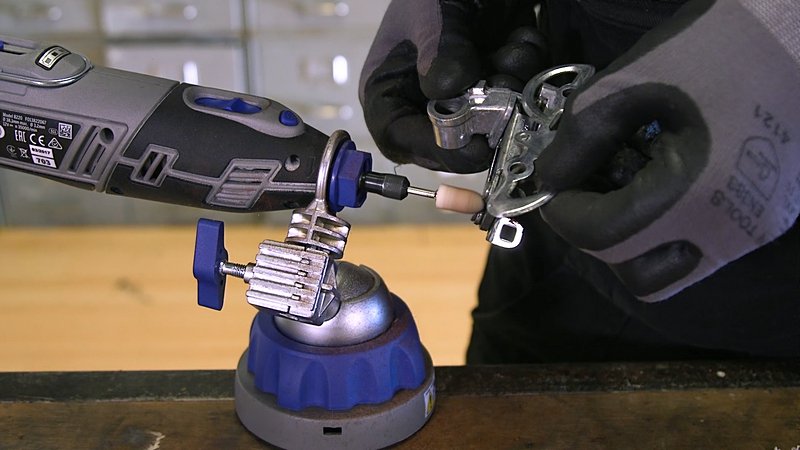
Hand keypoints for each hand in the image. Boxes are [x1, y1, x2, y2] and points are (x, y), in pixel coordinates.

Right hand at [359, 0, 547, 172]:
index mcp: (388, 87)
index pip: (399, 137)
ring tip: (513, 45)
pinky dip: (529, 71)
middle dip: (486, 117)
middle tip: (505, 84)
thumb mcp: (432, 10)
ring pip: (492, 123)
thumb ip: (440, 49)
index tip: (476, 145)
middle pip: (451, 140)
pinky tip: (521, 38)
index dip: (437, 148)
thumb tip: (450, 90)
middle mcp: (421, 99)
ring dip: (513, 87)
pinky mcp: (494, 86)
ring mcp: (461, 95)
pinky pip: (518, 100)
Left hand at [536, 0, 799, 300]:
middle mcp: (731, 229)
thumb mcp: (636, 79)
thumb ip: (582, 134)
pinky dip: (666, 228)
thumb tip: (550, 179)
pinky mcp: (767, 219)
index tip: (554, 183)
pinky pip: (700, 247)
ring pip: (673, 271)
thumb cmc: (722, 44)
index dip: (565, 215)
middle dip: (599, 239)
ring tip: (624, 185)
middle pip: (639, 277)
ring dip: (634, 242)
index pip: (605, 240)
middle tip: (587, 191)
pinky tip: (660, 177)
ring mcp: (755, 230)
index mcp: (699, 194)